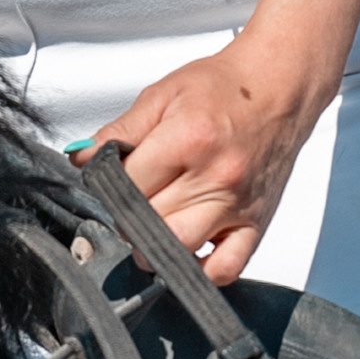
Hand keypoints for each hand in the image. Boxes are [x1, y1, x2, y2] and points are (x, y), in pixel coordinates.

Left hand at [91, 43, 327, 286]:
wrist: (278, 87)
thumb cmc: (223, 88)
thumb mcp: (162, 95)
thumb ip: (120, 130)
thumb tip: (82, 158)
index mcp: (188, 139)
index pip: (128, 185)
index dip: (111, 185)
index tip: (113, 180)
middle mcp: (215, 176)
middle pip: (149, 221)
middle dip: (129, 214)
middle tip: (133, 200)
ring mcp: (238, 205)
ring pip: (180, 249)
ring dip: (156, 246)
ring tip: (152, 226)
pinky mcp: (256, 223)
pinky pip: (226, 268)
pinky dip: (201, 271)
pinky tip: (188, 251)